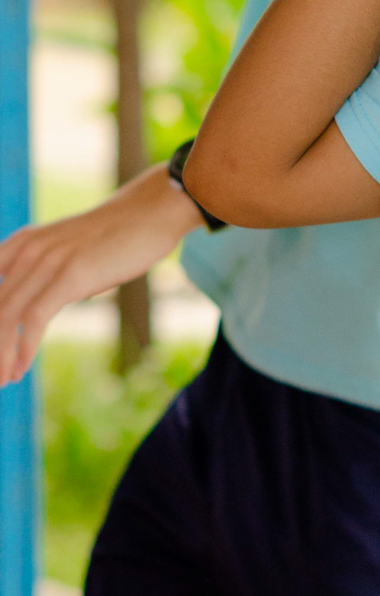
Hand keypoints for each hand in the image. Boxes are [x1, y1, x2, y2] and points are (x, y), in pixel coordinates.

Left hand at [0, 166, 203, 384]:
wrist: (149, 213)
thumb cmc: (115, 237)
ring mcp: (46, 262)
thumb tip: (40, 312)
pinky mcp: (68, 276)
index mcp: (20, 244)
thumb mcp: (69, 253)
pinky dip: (22, 349)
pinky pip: (33, 319)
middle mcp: (25, 251)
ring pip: (5, 317)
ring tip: (2, 381)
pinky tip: (19, 369)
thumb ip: (48, 277)